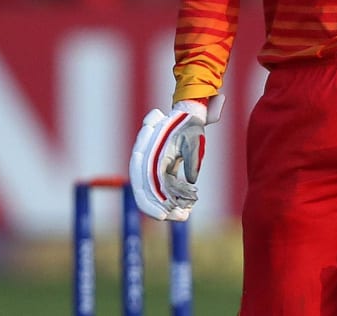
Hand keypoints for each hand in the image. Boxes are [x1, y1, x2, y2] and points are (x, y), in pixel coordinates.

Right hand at [128, 96, 222, 220]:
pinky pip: (162, 190)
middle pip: (144, 191)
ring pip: (153, 193)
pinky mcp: (160, 172)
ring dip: (167, 207)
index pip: (143, 181)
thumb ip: (193, 159)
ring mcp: (152, 167)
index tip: (162, 216)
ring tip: (184, 216)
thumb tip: (191, 182)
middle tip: (173, 220)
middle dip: (157, 209)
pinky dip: (172, 201)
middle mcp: (146, 161)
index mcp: (148, 151)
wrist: (187, 116)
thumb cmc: (188, 126)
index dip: (149, 201)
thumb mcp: (193, 139)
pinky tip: (186, 210)